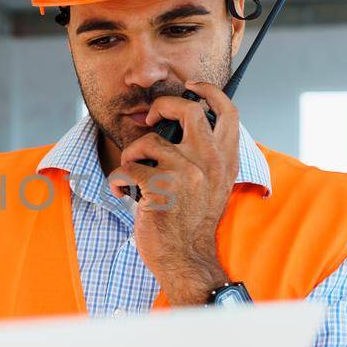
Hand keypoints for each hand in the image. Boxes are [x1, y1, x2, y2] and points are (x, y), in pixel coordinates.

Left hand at [106, 83, 239, 303]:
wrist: (185, 259)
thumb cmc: (191, 221)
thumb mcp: (212, 185)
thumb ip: (205, 155)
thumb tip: (179, 121)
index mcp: (226, 161)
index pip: (228, 111)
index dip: (208, 91)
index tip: (190, 87)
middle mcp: (211, 164)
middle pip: (188, 110)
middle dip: (161, 107)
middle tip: (149, 120)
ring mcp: (187, 175)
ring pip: (148, 142)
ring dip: (132, 155)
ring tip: (132, 174)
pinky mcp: (162, 188)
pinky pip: (128, 168)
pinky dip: (118, 179)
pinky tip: (122, 192)